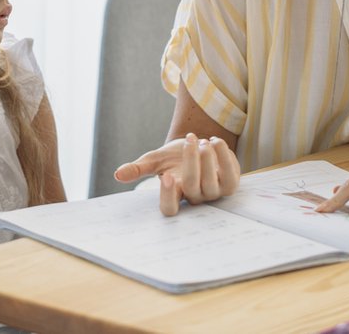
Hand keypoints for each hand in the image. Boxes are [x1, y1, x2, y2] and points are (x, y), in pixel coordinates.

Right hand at [114, 133, 240, 215]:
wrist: (198, 147)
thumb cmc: (174, 157)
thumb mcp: (155, 160)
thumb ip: (138, 168)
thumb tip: (117, 175)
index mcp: (174, 194)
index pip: (169, 208)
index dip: (168, 197)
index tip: (165, 176)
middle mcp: (194, 196)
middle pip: (192, 187)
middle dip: (192, 161)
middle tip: (191, 139)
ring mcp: (214, 191)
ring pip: (212, 183)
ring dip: (209, 159)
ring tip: (204, 141)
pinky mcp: (230, 182)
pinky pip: (231, 175)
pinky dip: (224, 157)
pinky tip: (216, 141)